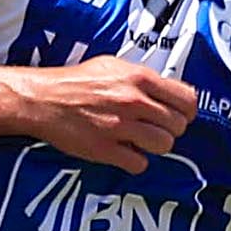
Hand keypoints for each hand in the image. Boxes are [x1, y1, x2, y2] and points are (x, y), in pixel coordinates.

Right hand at [0, 59, 195, 172]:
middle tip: (155, 129)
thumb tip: (167, 90)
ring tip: (140, 141)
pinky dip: (135, 161)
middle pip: (178, 125)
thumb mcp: (113, 66)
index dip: (186, 111)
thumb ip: (142, 78)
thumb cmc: (75, 82)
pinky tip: (125, 152)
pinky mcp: (106, 149)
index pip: (187, 99)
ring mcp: (120, 127)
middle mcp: (133, 101)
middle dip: (170, 129)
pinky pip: (140, 164)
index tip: (180, 115)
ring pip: (164, 146)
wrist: (43, 99)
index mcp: (139, 78)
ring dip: (155, 146)